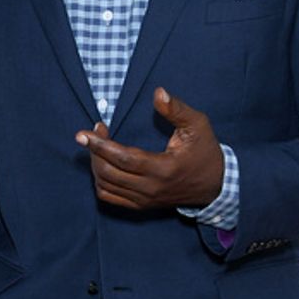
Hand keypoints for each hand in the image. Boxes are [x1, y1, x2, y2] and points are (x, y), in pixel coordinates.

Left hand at [76, 89, 223, 210]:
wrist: (215, 185)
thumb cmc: (205, 152)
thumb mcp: (197, 125)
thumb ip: (176, 109)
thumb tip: (158, 93)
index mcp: (164, 169)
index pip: (123, 159)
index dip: (100, 146)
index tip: (83, 134)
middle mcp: (151, 188)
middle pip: (108, 172)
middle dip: (95, 151)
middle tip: (95, 132)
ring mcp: (144, 200)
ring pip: (105, 186)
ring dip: (96, 165)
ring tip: (99, 145)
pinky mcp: (141, 205)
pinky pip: (110, 197)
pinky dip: (100, 181)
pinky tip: (103, 164)